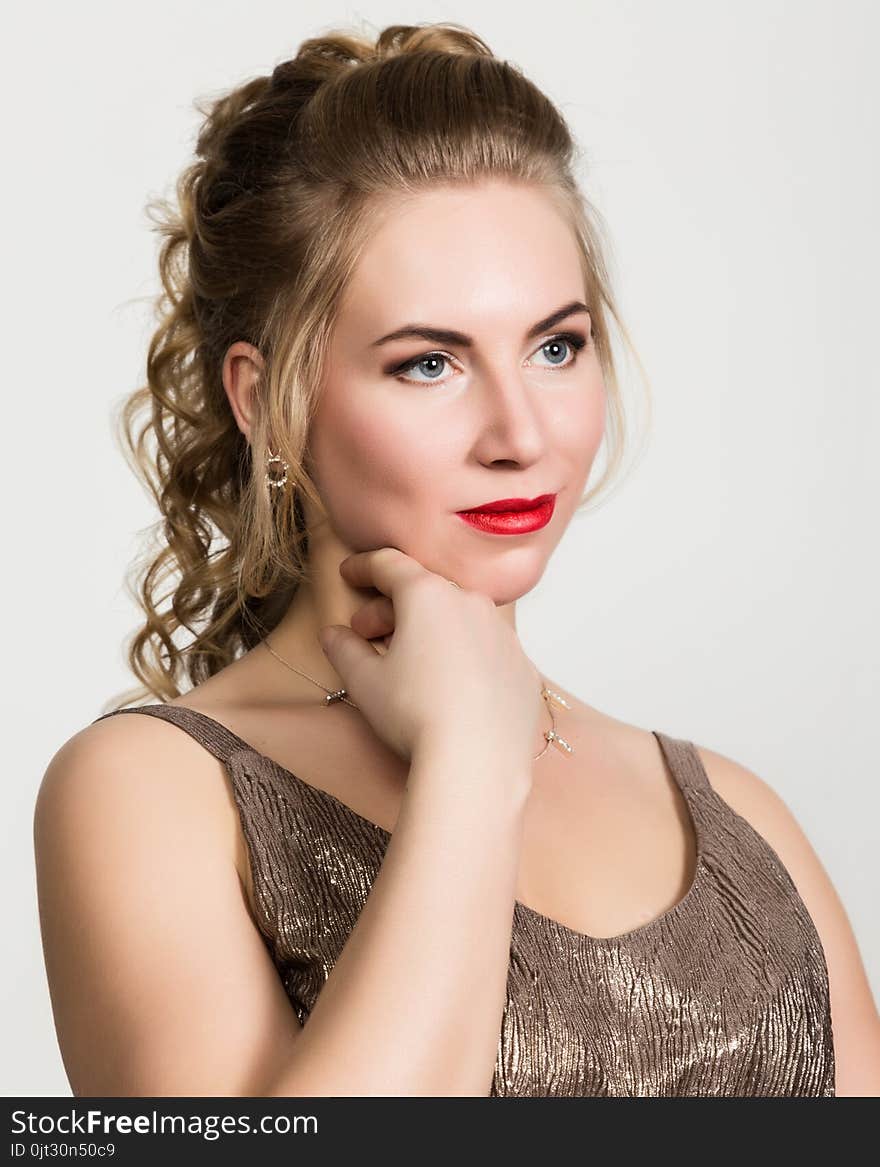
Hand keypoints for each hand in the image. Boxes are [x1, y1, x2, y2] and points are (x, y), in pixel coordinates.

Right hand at [317, 547, 542, 767]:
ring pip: (460, 618)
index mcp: (428, 596)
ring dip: (432, 630)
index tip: (349, 573)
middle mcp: (471, 603)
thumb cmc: (414, 714)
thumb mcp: (364, 681)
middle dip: (392, 609)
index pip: (389, 565)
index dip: (363, 567)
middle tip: (368, 635)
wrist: (477, 763)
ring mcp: (504, 635)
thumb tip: (334, 635)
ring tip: (411, 662)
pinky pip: (487, 650)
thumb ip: (344, 649)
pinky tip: (451, 686)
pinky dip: (465, 656)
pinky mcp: (523, 667)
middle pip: (425, 592)